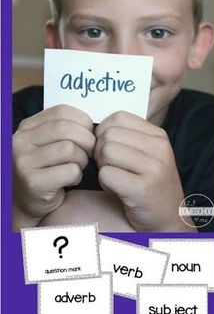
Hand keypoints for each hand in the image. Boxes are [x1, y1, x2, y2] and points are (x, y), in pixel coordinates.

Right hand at [13, 105, 94, 226]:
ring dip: (82, 159)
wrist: (26, 202)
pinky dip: (77, 176)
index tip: (89, 132)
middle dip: (87, 140)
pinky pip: (70, 171)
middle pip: (66, 129)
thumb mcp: (47, 142)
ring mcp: (24, 162)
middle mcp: (21, 142)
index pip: (61, 111)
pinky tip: (70, 179)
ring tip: (78, 166)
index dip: (83, 120)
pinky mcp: (33, 182)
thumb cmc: (45, 169)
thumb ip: (63, 128)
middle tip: (90, 151)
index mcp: (26, 127)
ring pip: (69, 149)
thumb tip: (93, 123)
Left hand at [94, 111, 194, 231]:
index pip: (119, 117)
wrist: (168, 219)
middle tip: (109, 166)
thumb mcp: (147, 154)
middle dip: (100, 151)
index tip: (108, 148)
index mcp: (159, 136)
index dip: (104, 132)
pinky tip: (117, 189)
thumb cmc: (150, 184)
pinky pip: (106, 174)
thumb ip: (127, 136)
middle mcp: (159, 149)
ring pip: (106, 152)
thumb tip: (94, 126)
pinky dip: (104, 183)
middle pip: (109, 135)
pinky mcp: (142, 189)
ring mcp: (153, 169)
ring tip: (115, 177)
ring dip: (102, 167)